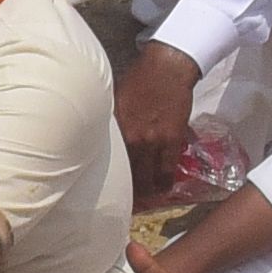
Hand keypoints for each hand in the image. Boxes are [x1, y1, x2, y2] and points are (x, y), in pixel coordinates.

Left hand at [112, 40, 203, 205]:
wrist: (166, 69)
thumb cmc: (137, 81)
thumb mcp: (113, 102)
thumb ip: (109, 125)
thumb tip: (99, 140)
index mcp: (115, 130)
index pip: (107, 165)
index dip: (107, 183)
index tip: (106, 195)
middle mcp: (132, 139)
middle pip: (129, 175)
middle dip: (130, 192)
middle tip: (129, 203)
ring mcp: (153, 141)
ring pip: (149, 176)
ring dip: (148, 190)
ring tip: (148, 199)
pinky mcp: (172, 140)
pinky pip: (168, 168)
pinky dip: (165, 180)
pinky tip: (164, 188)